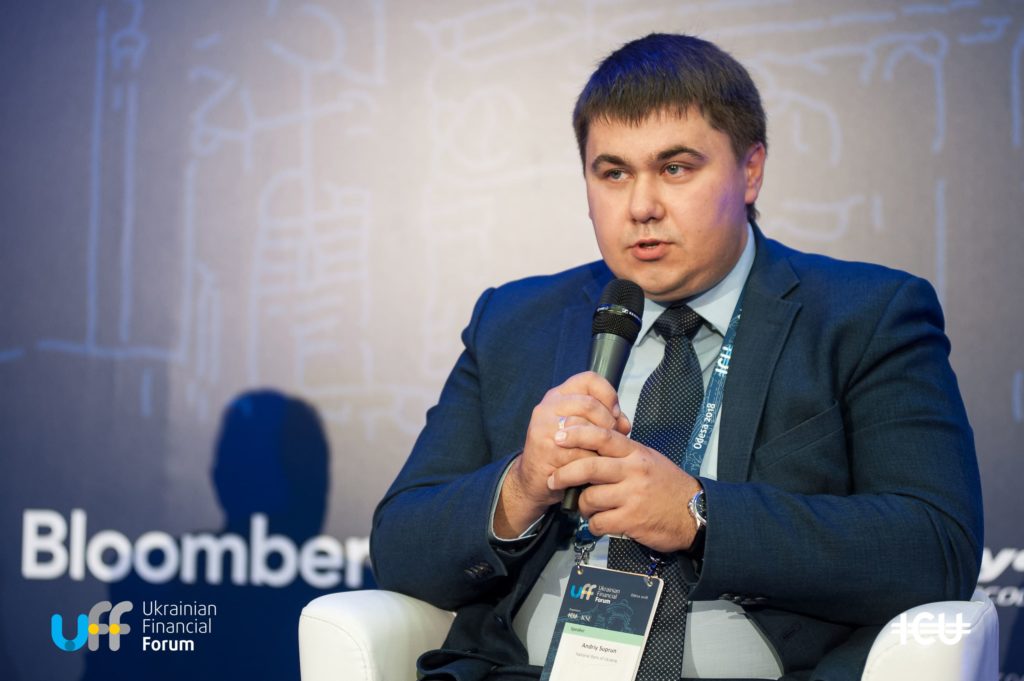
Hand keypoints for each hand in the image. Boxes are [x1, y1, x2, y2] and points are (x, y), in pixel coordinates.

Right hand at [493, 372, 630, 537]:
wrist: (535, 480)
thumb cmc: (565, 453)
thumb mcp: (583, 429)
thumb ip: (605, 420)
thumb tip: (624, 423)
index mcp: (559, 396)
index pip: (589, 379)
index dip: (608, 394)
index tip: (615, 413)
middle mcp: (548, 407)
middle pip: (589, 404)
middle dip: (608, 423)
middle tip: (613, 439)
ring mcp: (544, 427)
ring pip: (584, 428)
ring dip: (600, 445)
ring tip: (602, 455)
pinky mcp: (545, 449)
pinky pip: (579, 453)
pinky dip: (591, 462)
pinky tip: (591, 468)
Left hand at [547, 423, 702, 552]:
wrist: (695, 513)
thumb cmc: (668, 486)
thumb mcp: (649, 460)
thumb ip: (623, 454)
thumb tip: (591, 447)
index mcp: (636, 453)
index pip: (602, 436)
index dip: (577, 434)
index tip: (559, 435)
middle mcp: (633, 471)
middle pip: (589, 467)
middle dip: (564, 473)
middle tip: (553, 479)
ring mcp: (633, 496)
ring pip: (590, 498)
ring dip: (583, 506)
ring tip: (590, 508)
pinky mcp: (632, 520)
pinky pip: (599, 522)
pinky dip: (595, 525)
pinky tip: (602, 523)